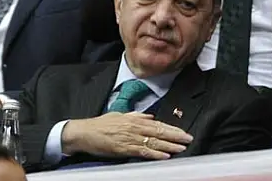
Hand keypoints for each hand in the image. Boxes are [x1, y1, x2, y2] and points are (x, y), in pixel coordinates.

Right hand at [61, 112, 192, 159]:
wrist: (83, 132)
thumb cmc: (100, 125)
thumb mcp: (119, 115)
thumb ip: (135, 116)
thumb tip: (150, 117)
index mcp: (134, 119)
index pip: (158, 124)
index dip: (172, 128)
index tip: (183, 132)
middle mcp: (134, 127)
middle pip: (159, 132)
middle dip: (175, 136)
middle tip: (189, 139)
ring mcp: (129, 138)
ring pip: (154, 141)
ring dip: (169, 145)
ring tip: (181, 148)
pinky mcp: (123, 148)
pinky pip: (142, 151)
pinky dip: (155, 153)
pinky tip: (165, 156)